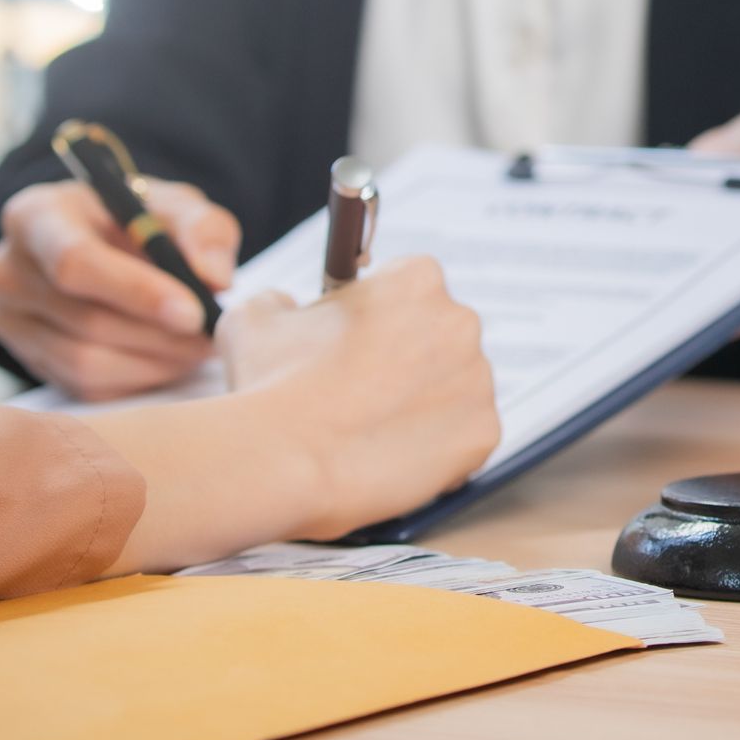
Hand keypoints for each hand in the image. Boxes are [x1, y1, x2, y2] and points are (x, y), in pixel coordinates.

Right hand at [0, 179, 239, 400]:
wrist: (108, 245)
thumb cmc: (143, 221)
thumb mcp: (180, 208)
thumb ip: (204, 232)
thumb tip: (215, 280)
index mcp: (37, 215)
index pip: (75, 262)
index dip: (137, 292)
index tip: (194, 313)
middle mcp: (7, 269)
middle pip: (86, 319)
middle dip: (161, 334)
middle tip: (215, 335)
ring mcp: (9, 319)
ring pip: (86, 362)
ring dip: (156, 361)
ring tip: (200, 346)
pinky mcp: (27, 359)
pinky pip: (86, 387)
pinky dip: (139, 378)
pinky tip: (170, 357)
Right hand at [221, 258, 499, 540]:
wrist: (285, 461)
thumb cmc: (270, 385)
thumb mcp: (254, 319)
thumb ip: (279, 301)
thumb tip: (284, 305)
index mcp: (417, 279)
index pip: (410, 291)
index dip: (379, 320)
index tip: (356, 347)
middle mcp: (461, 321)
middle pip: (440, 340)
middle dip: (408, 363)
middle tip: (362, 395)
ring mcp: (479, 379)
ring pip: (455, 391)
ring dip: (424, 407)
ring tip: (372, 433)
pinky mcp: (484, 433)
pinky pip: (466, 441)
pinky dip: (438, 453)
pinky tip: (394, 460)